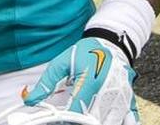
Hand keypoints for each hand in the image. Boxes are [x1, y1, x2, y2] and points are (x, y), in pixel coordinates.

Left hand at [23, 37, 138, 124]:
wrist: (111, 42)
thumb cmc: (86, 51)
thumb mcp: (62, 62)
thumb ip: (47, 83)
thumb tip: (30, 100)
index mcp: (90, 81)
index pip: (78, 110)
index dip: (67, 120)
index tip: (60, 120)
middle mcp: (108, 90)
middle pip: (95, 119)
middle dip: (82, 122)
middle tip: (71, 119)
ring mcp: (121, 95)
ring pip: (111, 121)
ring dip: (100, 122)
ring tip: (87, 119)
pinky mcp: (129, 98)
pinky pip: (130, 118)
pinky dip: (122, 123)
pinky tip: (110, 121)